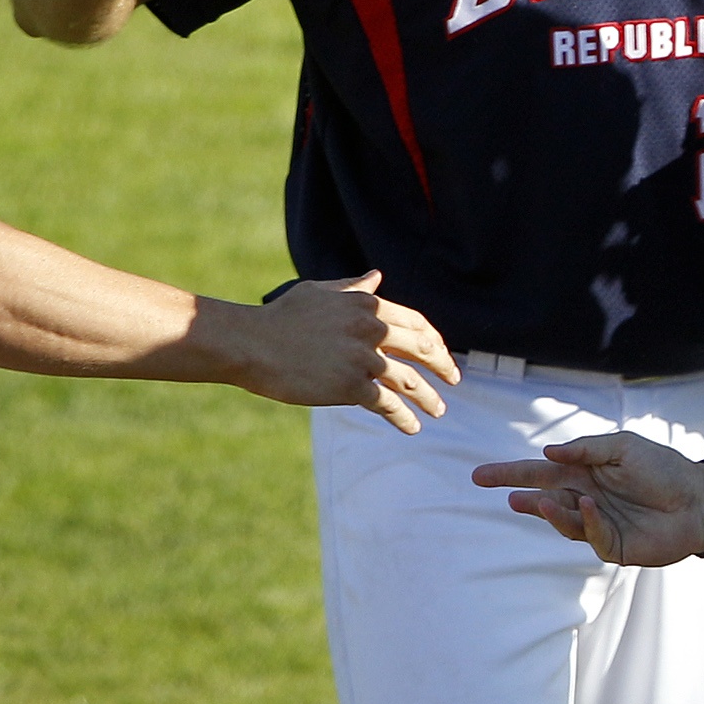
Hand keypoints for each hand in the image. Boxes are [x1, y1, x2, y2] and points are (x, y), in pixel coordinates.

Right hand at [221, 274, 457, 430]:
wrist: (249, 343)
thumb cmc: (280, 317)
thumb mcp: (320, 293)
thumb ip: (353, 288)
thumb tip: (378, 275)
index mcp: (368, 306)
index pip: (417, 324)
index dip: (435, 341)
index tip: (443, 353)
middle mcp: (371, 330)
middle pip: (422, 350)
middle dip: (443, 366)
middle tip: (454, 380)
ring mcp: (362, 359)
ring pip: (410, 381)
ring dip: (429, 398)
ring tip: (438, 411)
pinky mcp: (350, 386)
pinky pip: (388, 405)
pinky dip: (404, 418)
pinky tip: (412, 427)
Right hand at [474, 433, 703, 565]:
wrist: (700, 500)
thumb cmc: (665, 469)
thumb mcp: (624, 447)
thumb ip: (587, 448)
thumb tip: (548, 451)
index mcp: (584, 472)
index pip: (540, 471)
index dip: (511, 474)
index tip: (481, 475)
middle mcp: (586, 498)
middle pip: (544, 498)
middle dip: (522, 496)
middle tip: (505, 495)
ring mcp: (598, 523)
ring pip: (563, 520)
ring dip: (550, 511)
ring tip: (538, 501)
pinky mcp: (614, 545)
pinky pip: (591, 534)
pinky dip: (587, 520)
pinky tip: (589, 505)